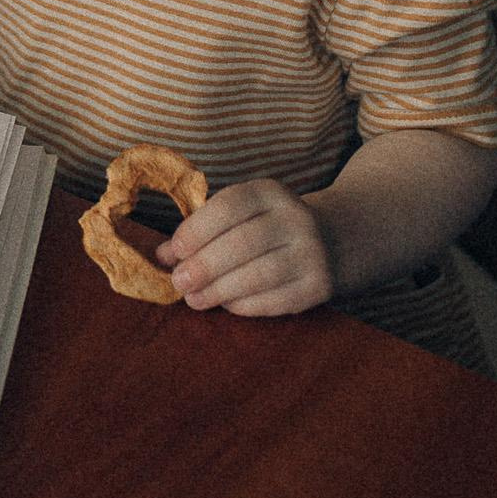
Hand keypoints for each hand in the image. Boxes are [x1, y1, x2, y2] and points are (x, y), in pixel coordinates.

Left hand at [162, 178, 333, 317]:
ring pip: (260, 274)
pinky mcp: (320, 285)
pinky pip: (276, 300)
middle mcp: (296, 218)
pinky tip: (226, 304)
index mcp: (270, 192)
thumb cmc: (269, 227)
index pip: (229, 205)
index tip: (172, 251)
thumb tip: (162, 255)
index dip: (196, 230)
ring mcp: (312, 252)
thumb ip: (203, 230)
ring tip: (194, 299)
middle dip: (204, 265)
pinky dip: (244, 305)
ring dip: (220, 290)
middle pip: (243, 243)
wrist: (334, 240)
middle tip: (179, 282)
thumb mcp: (242, 214)